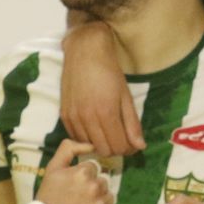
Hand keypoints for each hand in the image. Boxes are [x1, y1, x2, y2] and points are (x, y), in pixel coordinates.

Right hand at [36, 139, 114, 203]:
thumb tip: (89, 144)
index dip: (83, 175)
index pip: (93, 168)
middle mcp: (95, 188)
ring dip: (100, 200)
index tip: (73, 185)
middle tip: (78, 197)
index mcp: (83, 173)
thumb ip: (68, 149)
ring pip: (109, 196)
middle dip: (93, 187)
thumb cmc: (48, 198)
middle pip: (103, 181)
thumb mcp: (52, 169)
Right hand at [60, 20, 144, 156]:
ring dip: (100, 143)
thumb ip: (132, 124)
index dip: (128, 149)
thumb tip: (140, 146)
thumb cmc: (109, 72)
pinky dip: (86, 138)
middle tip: (121, 137)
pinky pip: (76, 138)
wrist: (85, 52)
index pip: (119, 147)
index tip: (132, 142)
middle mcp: (88, 118)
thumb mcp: (125, 96)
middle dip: (116, 148)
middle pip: (104, 150)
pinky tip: (93, 127)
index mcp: (106, 113)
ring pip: (89, 146)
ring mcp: (73, 117)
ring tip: (107, 131)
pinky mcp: (64, 115)